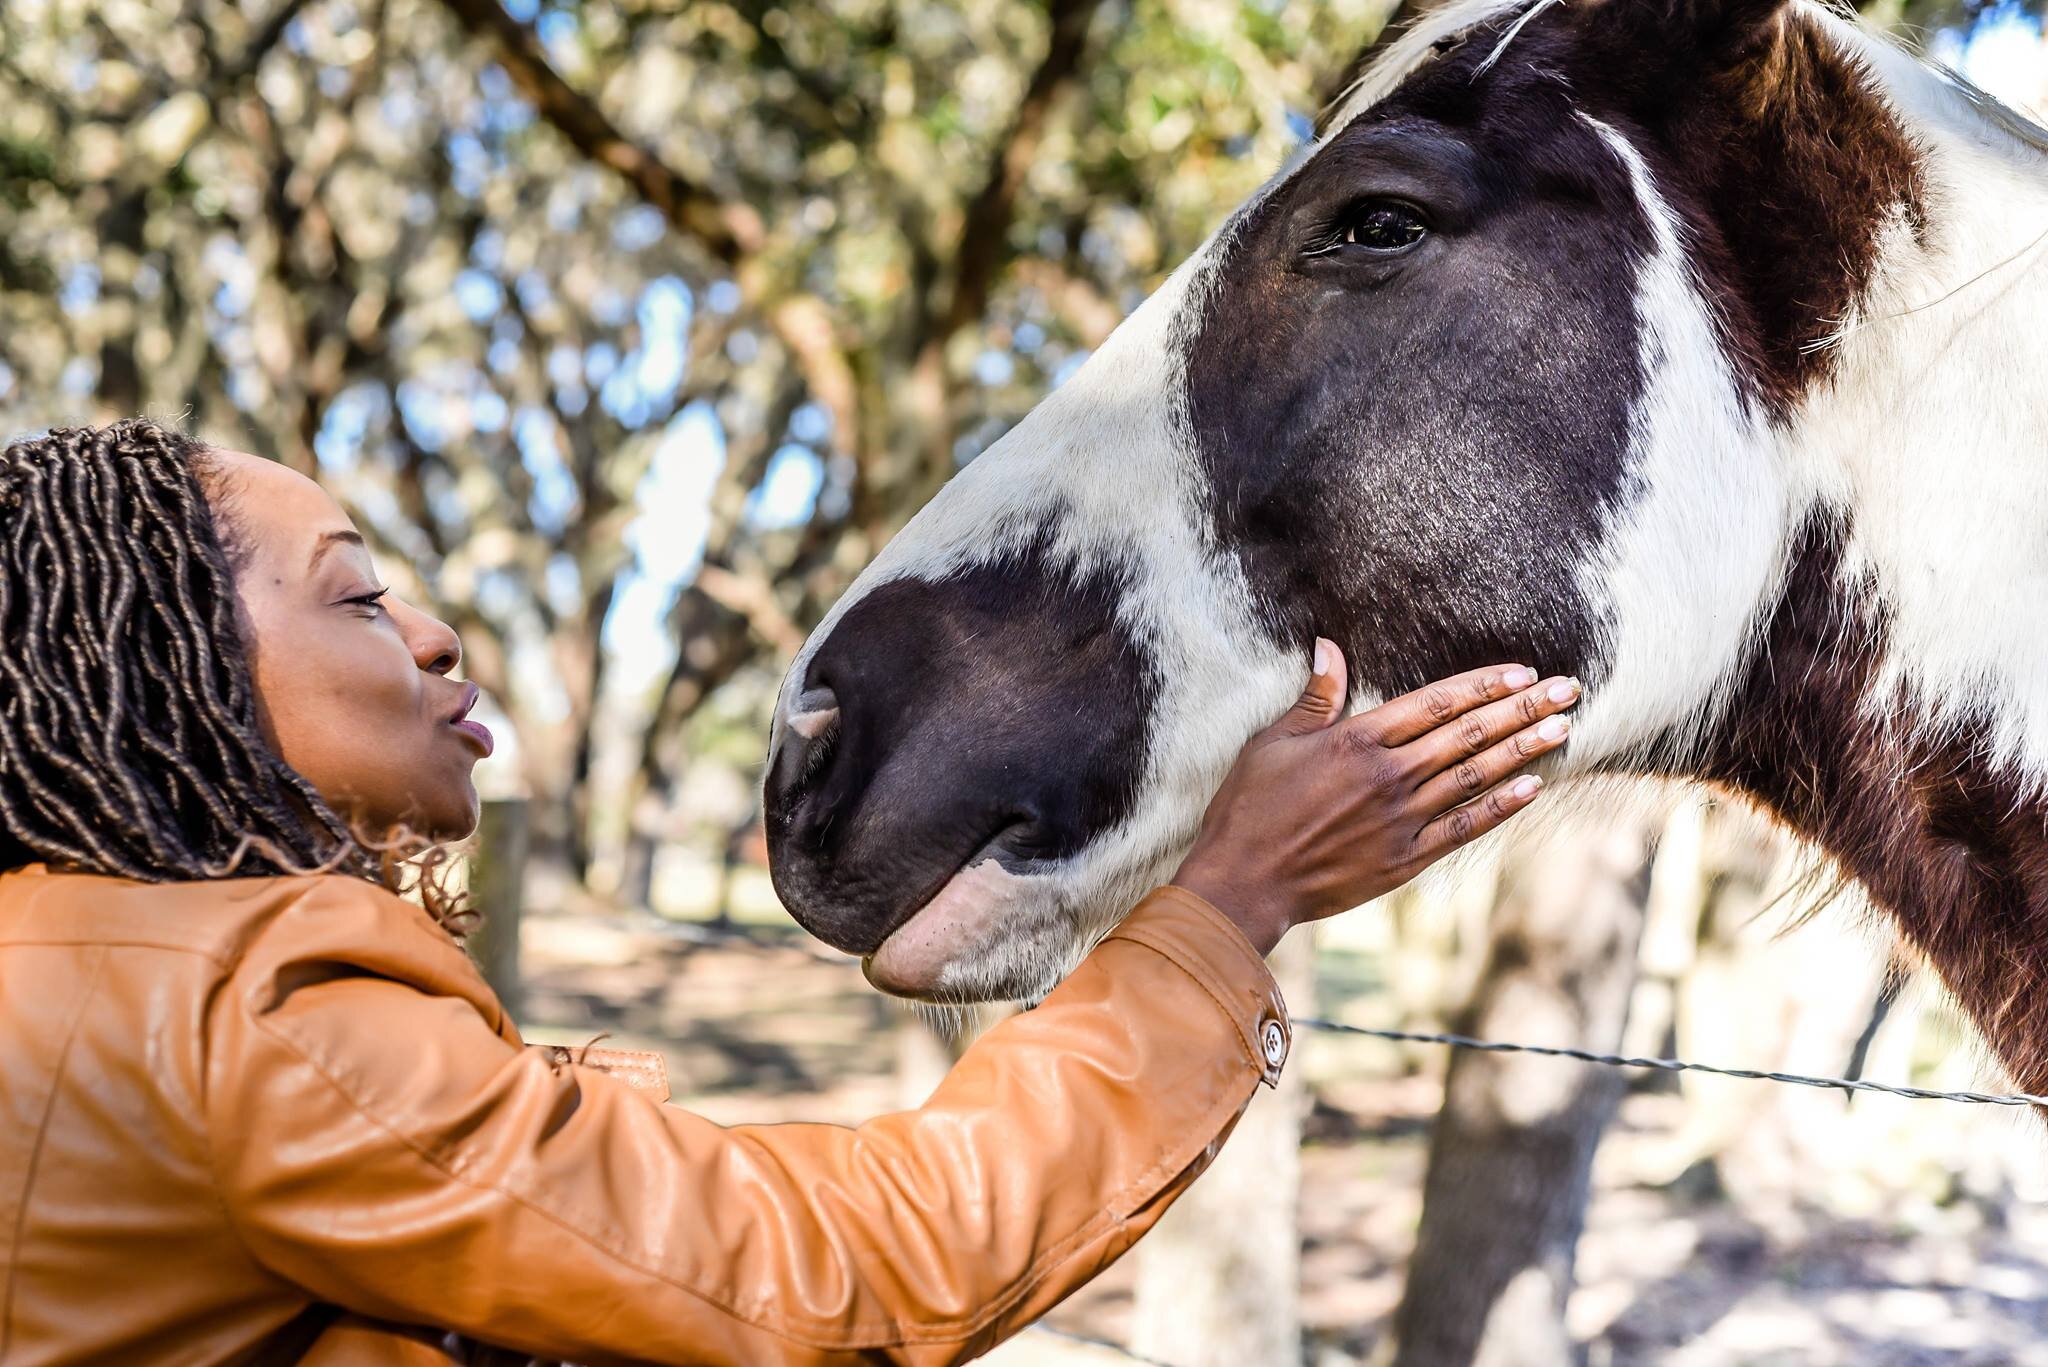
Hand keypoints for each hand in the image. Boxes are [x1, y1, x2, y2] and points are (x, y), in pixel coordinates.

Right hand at [1172, 638, 1578, 954]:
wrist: (1244, 882)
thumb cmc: (1249, 809)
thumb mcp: (1272, 742)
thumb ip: (1314, 698)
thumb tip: (1329, 647)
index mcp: (1356, 741)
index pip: (1436, 703)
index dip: (1483, 685)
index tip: (1522, 672)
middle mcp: (1388, 777)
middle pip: (1468, 734)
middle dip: (1523, 708)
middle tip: (1567, 690)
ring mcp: (1400, 820)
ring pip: (1475, 776)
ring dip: (1522, 750)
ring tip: (1562, 728)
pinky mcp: (1404, 859)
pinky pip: (1463, 828)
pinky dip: (1499, 807)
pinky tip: (1531, 787)